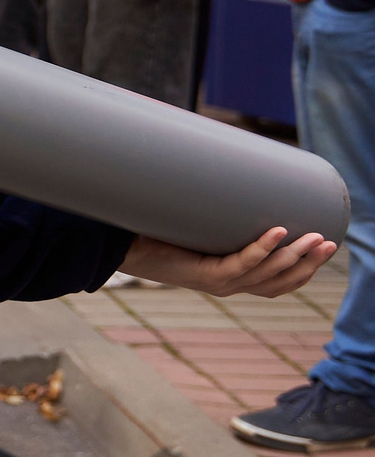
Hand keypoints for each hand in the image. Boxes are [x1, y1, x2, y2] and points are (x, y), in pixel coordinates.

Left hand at [118, 227, 336, 297]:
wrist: (124, 247)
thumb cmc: (159, 234)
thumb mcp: (199, 224)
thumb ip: (219, 211)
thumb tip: (236, 171)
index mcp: (233, 277)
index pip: (279, 282)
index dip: (304, 269)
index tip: (326, 247)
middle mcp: (230, 284)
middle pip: (281, 280)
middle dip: (309, 263)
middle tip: (331, 243)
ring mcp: (219, 282)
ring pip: (267, 274)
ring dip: (294, 256)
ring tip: (315, 238)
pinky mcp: (205, 275)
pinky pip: (241, 263)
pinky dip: (261, 248)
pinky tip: (277, 231)